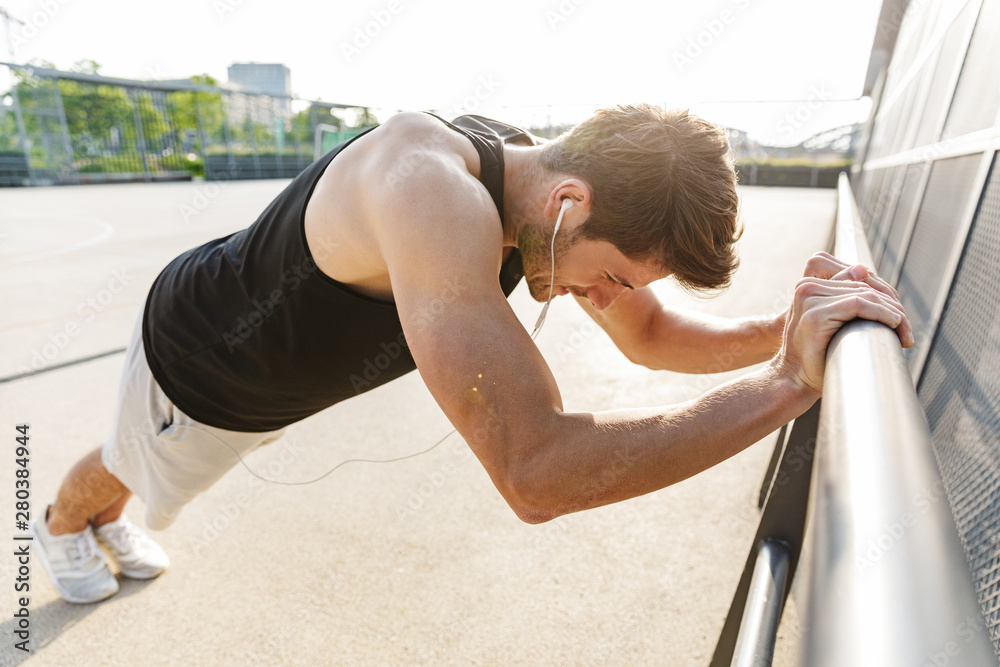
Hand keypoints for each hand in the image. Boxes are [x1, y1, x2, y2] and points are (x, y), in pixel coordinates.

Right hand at [773, 253, 912, 394]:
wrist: (793, 379)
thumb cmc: (815, 355)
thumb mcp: (830, 321)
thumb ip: (842, 296)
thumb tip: (863, 267)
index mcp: (808, 285)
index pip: (858, 282)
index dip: (884, 298)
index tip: (901, 321)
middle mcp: (806, 286)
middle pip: (864, 287)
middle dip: (893, 308)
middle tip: (908, 333)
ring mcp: (809, 298)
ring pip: (865, 295)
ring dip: (893, 314)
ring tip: (905, 334)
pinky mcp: (816, 313)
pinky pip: (858, 304)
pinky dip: (881, 314)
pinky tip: (895, 325)